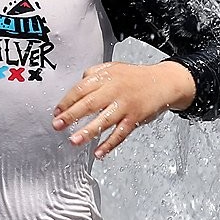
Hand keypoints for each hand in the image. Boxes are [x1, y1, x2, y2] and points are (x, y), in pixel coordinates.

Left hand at [51, 61, 195, 158]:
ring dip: (88, 132)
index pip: (80, 89)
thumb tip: (76, 84)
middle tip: (58, 126)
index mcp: (105, 78)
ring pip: (104, 120)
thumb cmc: (135, 76)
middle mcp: (114, 91)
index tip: (56, 112)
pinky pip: (121, 133)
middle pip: (89, 104)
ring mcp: (125, 105)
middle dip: (71, 116)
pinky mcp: (135, 118)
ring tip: (74, 141)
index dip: (66, 101)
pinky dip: (110, 144)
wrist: (164, 81)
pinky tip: (99, 152)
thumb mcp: (112, 67)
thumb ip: (93, 74)